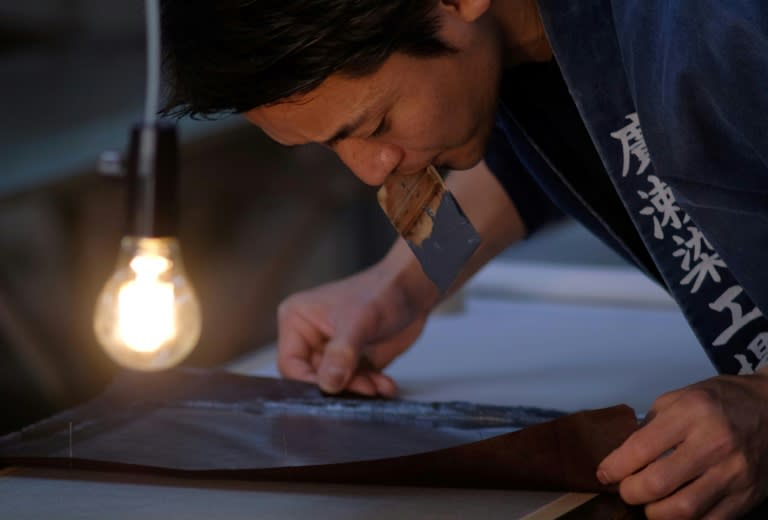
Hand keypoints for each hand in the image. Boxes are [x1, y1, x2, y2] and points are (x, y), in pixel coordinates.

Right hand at [277, 261, 433, 396]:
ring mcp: (332, 351)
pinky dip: (370, 387)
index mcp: (297, 320)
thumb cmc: (382, 290)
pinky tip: (385, 384)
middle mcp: (311, 337)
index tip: (333, 389)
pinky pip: (355, 384)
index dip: (310, 381)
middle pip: (314, 378)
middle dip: (341, 386)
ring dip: (359, 389)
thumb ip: (341, 354)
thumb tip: (328, 384)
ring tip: (378, 385)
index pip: (290, 363)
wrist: (413, 289)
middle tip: (364, 388)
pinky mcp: (353, 361)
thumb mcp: (358, 322)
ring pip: (336, 385)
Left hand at [597, 373, 767, 518]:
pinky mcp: (748, 495)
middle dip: (631, 493)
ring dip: (655, 513)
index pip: (641, 448)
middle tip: (626, 490)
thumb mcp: (681, 397)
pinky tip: (675, 511)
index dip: (615, 466)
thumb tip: (625, 455)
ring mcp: (734, 473)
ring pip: (683, 510)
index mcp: (691, 413)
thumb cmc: (721, 400)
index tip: (604, 473)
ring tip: (649, 504)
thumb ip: (652, 425)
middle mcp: (714, 444)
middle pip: (658, 484)